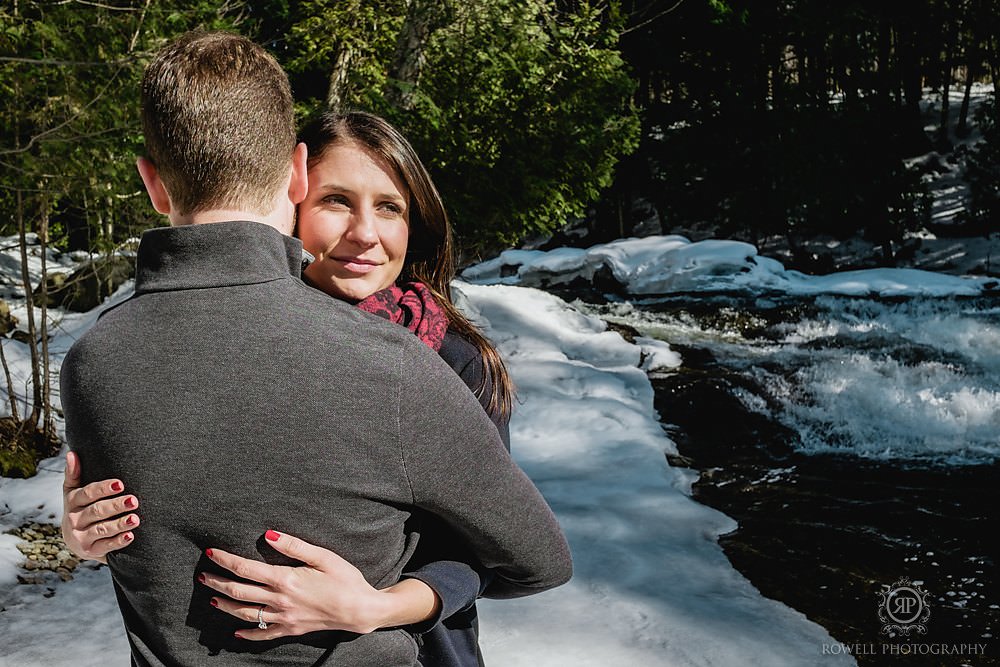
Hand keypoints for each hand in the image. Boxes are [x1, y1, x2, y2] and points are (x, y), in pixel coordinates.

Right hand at [60, 451, 139, 562]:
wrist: (77, 540)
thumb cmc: (80, 508)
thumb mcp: (73, 492)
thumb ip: (74, 474)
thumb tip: (72, 453)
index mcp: (72, 502)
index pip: (87, 493)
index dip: (103, 488)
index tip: (121, 483)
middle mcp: (74, 520)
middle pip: (96, 511)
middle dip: (115, 506)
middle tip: (134, 501)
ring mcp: (81, 537)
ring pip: (102, 530)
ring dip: (119, 524)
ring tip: (135, 519)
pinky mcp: (90, 551)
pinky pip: (105, 546)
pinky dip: (118, 541)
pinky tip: (131, 536)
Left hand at [200, 530, 439, 639]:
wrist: (360, 610)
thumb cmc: (345, 579)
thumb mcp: (323, 557)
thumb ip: (294, 546)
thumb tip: (269, 535)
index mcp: (285, 579)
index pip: (246, 568)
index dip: (225, 560)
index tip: (210, 553)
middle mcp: (280, 601)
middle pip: (239, 592)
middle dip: (218, 583)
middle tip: (203, 576)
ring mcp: (284, 618)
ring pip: (246, 613)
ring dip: (226, 606)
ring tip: (212, 600)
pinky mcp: (291, 629)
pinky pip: (264, 634)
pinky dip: (248, 633)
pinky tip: (237, 632)